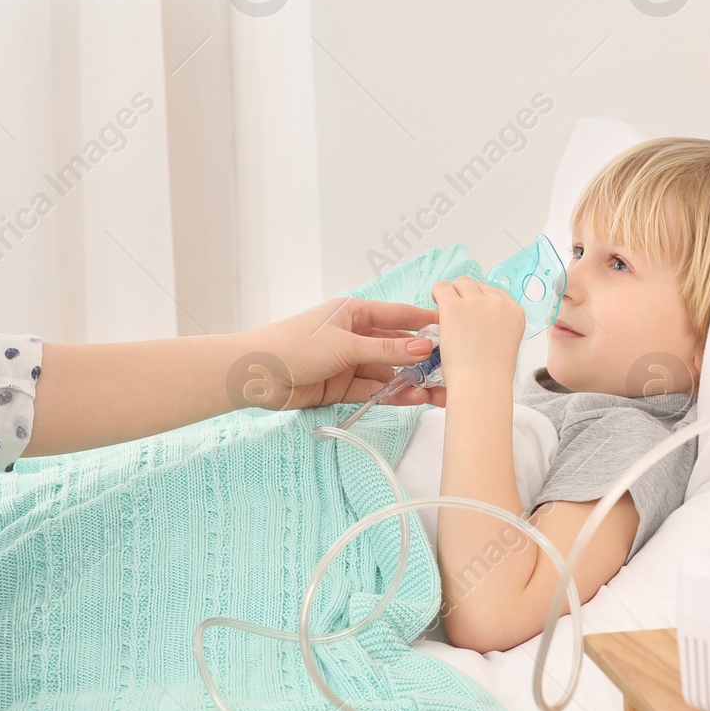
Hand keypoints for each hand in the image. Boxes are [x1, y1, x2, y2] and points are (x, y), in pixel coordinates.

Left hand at [237, 297, 439, 410]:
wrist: (254, 375)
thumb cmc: (294, 345)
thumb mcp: (346, 345)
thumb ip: (387, 348)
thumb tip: (425, 345)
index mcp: (355, 312)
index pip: (400, 314)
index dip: (427, 321)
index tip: (455, 328)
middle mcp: (355, 335)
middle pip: (397, 346)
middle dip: (422, 358)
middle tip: (451, 370)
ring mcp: (349, 362)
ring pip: (388, 371)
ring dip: (410, 381)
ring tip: (437, 392)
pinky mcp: (341, 387)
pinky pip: (373, 389)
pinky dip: (392, 394)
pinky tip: (413, 397)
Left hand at [430, 276, 523, 387]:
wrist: (481, 386)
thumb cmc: (490, 376)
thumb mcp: (505, 345)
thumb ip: (497, 327)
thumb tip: (480, 320)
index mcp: (515, 313)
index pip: (495, 293)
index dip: (480, 303)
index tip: (472, 315)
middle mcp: (499, 303)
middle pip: (477, 285)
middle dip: (466, 297)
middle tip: (457, 317)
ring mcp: (477, 303)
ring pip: (461, 283)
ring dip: (452, 295)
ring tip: (445, 313)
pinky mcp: (455, 307)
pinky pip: (442, 287)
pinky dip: (437, 294)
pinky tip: (435, 306)